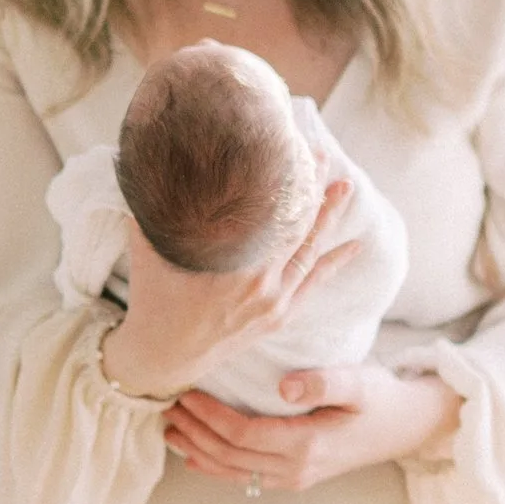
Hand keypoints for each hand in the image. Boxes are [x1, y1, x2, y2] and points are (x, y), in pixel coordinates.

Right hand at [99, 179, 358, 402]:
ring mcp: (275, 301)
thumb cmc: (153, 298)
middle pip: (297, 224)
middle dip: (312, 186)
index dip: (284, 177)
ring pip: (310, 250)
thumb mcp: (150, 247)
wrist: (164, 357)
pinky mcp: (280, 315)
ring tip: (345, 185)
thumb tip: (154, 164)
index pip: (270, 210)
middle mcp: (260, 282)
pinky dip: (334, 261)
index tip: (291, 146)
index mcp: (231, 263)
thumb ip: (156, 209)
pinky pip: (314, 282)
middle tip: (322, 153)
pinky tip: (354, 244)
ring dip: (329, 216)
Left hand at [164, 359, 463, 493]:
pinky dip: (216, 467)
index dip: (210, 416)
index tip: (187, 393)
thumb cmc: (382, 398)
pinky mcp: (295, 476)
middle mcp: (296, 467)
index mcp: (308, 444)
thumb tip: (286, 386)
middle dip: (195, 432)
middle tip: (166, 406)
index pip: (244, 433)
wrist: (408, 427)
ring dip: (198, 451)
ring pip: (233, 470)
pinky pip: (246, 477)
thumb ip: (325, 382)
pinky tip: (195, 456)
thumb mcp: (360, 382)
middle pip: (230, 455)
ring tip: (170, 429)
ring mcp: (295, 477)